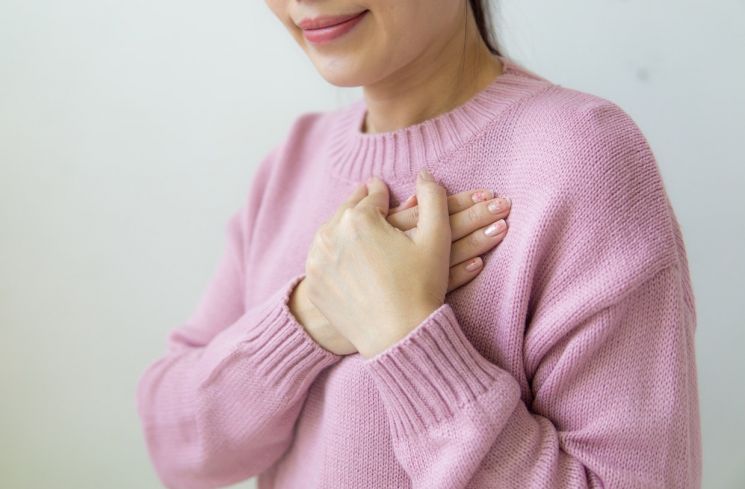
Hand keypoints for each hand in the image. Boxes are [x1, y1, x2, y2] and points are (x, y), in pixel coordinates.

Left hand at [290, 182, 510, 355]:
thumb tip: (424, 174)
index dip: (382, 192)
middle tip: (365, 198)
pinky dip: (332, 253)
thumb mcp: (436, 238)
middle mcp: (330, 234)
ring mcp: (317, 260)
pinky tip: (344, 254)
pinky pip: (322, 259)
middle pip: (347, 211)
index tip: (381, 188)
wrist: (398, 337)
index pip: (372, 196)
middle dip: (359, 205)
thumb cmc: (421, 287)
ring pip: (331, 233)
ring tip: (355, 225)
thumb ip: (433, 198)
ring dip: (343, 226)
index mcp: (358, 217)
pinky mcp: (314, 283)